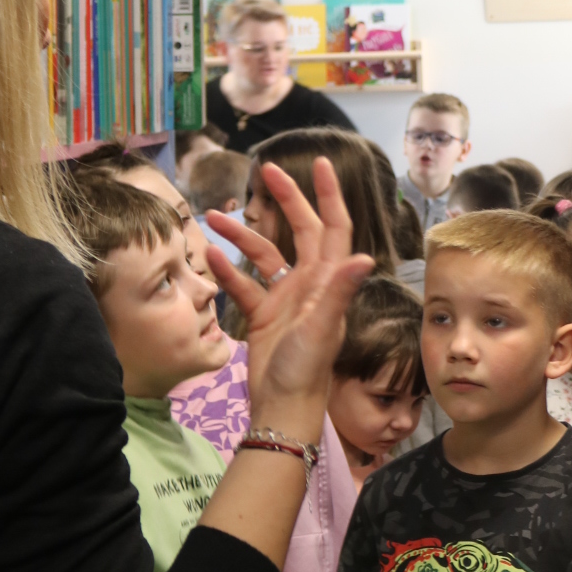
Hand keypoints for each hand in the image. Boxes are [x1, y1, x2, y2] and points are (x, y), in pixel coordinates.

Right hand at [206, 159, 372, 431]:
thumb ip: (339, 290)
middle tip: (265, 170)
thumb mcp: (321, 327)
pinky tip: (208, 257)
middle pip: (299, 230)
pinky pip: (245, 286)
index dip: (328, 194)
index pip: (333, 226)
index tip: (318, 162)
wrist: (283, 408)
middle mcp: (310, 284)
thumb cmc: (307, 371)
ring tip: (210, 218)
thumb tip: (363, 256)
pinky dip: (228, 271)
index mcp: (328, 281)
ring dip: (240, 236)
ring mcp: (287, 299)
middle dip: (285, 199)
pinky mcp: (264, 316)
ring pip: (264, 255)